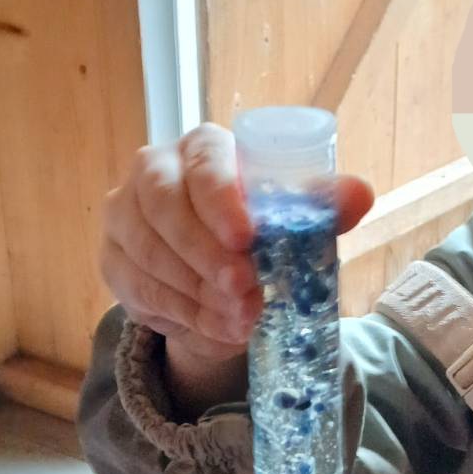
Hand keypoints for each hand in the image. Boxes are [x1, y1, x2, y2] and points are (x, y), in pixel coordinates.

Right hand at [101, 124, 373, 363]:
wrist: (219, 277)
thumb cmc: (258, 231)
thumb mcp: (293, 220)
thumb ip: (323, 206)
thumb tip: (361, 195)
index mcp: (203, 147)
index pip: (205, 160)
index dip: (222, 199)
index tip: (246, 239)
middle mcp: (154, 170)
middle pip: (164, 204)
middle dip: (205, 253)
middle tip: (245, 291)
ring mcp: (125, 214)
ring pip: (147, 250)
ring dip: (195, 290)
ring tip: (240, 318)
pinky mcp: (111, 257)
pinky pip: (136, 286)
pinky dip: (178, 312)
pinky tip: (214, 326)